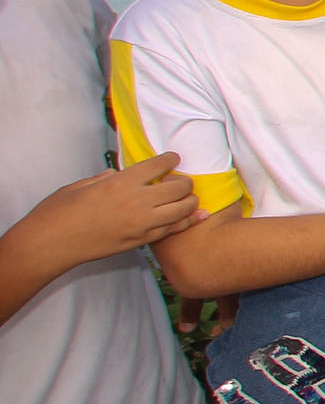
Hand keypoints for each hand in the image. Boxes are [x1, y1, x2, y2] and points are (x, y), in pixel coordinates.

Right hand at [14, 153, 200, 265]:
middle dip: (184, 181)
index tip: (173, 158)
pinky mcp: (140, 241)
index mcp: (120, 183)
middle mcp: (135, 203)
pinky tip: (195, 216)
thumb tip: (117, 173)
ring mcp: (141, 224)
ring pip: (182, 210)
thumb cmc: (58, 212)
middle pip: (178, 188)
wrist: (50, 245)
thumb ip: (104, 178)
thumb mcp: (80, 186)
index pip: (157, 166)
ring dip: (189, 201)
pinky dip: (186, 222)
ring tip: (187, 197)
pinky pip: (172, 230)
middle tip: (180, 180)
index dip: (170, 159)